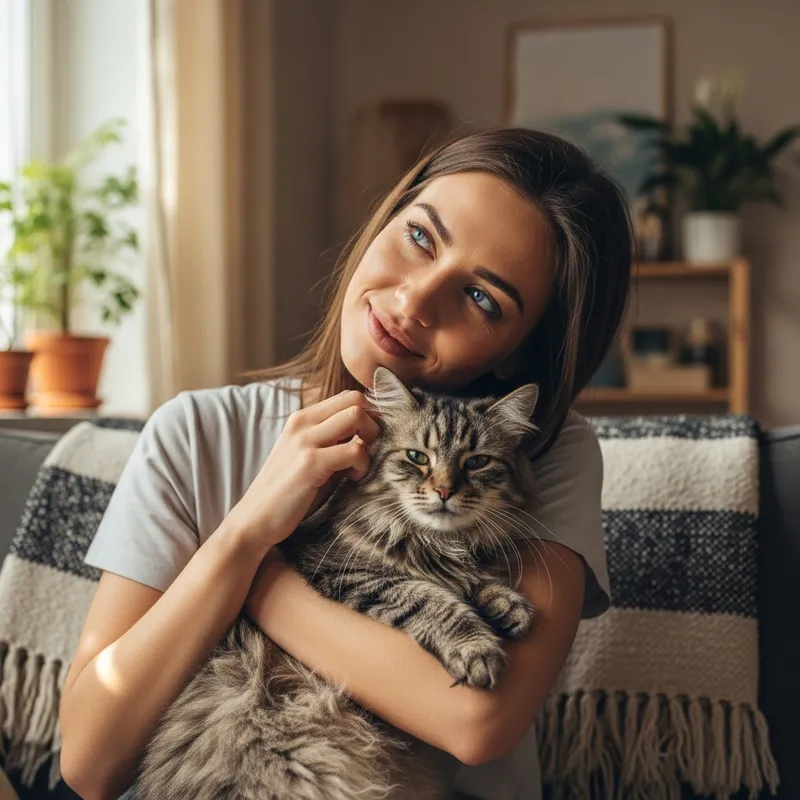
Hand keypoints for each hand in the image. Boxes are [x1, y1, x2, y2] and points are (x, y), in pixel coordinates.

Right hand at [225, 390, 380, 550]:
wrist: (255, 519)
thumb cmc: (288, 491)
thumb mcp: (310, 456)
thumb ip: (335, 440)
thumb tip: (370, 433)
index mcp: (301, 418)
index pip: (346, 396)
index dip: (368, 414)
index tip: (369, 439)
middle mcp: (302, 423)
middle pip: (355, 399)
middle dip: (373, 423)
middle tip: (369, 450)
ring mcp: (305, 441)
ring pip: (356, 416)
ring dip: (370, 440)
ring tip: (360, 464)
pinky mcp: (311, 463)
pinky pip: (354, 450)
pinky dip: (362, 464)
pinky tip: (353, 478)